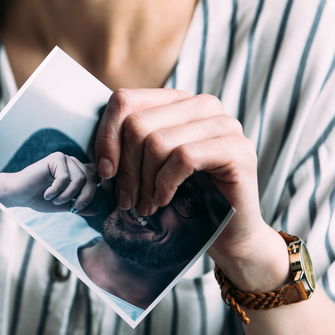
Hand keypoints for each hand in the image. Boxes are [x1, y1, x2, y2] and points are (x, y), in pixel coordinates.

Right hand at [0, 152, 99, 215]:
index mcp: (77, 171)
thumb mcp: (63, 205)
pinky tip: (47, 194)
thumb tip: (96, 209)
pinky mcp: (55, 158)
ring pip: (80, 178)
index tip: (103, 195)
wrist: (19, 194)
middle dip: (85, 196)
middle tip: (75, 208)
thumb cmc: (39, 198)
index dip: (104, 184)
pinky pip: (65, 177)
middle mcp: (73, 163)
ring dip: (68, 195)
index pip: (97, 176)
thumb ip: (78, 206)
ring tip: (55, 201)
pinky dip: (56, 190)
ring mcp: (65, 159)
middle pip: (92, 178)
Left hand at [94, 89, 287, 290]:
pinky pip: (183, 158)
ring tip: (144, 206)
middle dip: (125, 169)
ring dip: (144, 182)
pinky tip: (164, 200)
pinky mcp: (237, 149)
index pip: (125, 100)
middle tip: (126, 200)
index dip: (107, 137)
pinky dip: (165, 184)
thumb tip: (97, 155)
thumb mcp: (148, 168)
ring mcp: (224, 124)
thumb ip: (127, 148)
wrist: (226, 233)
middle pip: (138, 124)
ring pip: (158, 141)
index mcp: (176, 101)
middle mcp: (202, 105)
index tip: (105, 173)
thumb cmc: (184, 200)